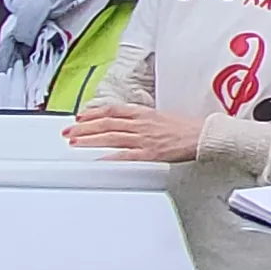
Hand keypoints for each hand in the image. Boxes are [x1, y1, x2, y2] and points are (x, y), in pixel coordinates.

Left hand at [64, 105, 203, 163]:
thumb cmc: (186, 128)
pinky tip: (97, 159)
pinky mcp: (149, 153)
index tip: (80, 115)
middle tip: (68, 131)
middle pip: (106, 123)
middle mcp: (141, 124)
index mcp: (143, 113)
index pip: (112, 110)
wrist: (202, 136)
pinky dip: (110, 157)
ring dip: (91, 140)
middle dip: (84, 126)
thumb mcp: (161, 116)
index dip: (93, 112)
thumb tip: (128, 123)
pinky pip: (125, 155)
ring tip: (75, 142)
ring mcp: (144, 139)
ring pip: (111, 137)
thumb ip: (143, 119)